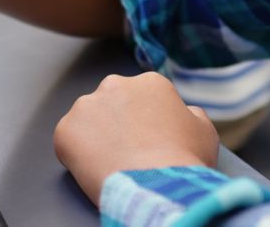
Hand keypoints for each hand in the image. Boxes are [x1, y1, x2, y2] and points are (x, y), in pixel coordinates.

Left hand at [53, 72, 219, 204]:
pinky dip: (76, 155)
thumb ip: (192, 114)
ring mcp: (86, 106)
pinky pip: (68, 141)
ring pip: (87, 121)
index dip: (145, 122)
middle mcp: (114, 85)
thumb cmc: (183, 161)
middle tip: (128, 152)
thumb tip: (187, 112)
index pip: (141, 98)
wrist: (157, 185)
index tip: (147, 141)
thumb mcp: (205, 131)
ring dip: (95, 137)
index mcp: (149, 83)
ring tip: (111, 163)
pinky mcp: (65, 130)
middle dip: (117, 124)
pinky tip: (94, 170)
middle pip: (112, 103)